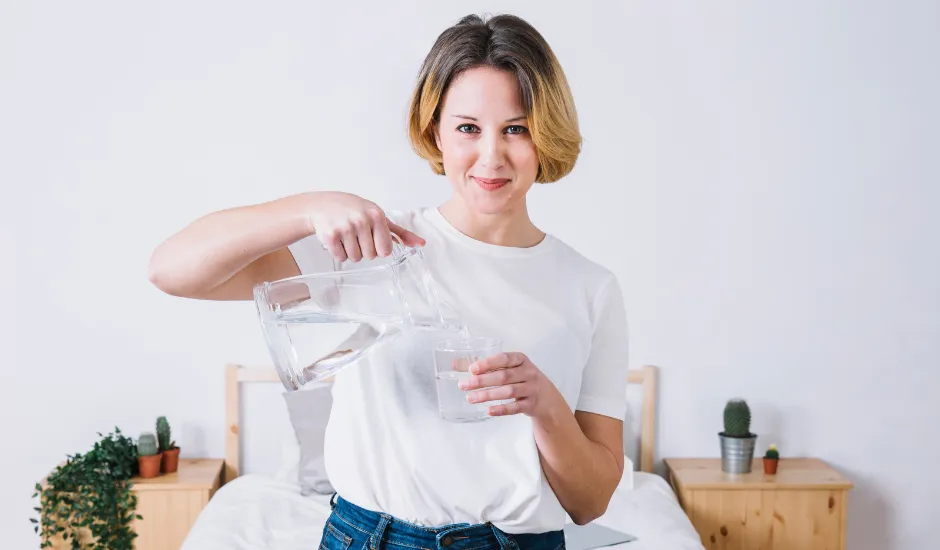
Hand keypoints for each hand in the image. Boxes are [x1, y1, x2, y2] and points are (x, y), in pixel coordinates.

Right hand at [307, 191, 424, 261]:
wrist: (322, 205)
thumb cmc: (353, 210)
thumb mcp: (377, 216)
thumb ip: (400, 232)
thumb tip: (421, 244)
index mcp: (376, 215)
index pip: (385, 250)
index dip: (378, 247)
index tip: (371, 236)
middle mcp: (362, 220)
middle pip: (370, 256)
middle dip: (364, 250)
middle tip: (356, 235)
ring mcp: (345, 228)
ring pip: (355, 258)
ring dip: (351, 252)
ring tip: (346, 236)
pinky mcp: (330, 236)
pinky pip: (341, 257)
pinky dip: (339, 252)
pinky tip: (337, 239)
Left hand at [458, 352, 561, 418]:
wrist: (548, 398)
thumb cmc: (522, 379)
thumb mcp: (508, 369)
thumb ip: (483, 367)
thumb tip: (455, 364)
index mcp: (521, 359)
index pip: (504, 358)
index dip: (488, 363)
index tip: (471, 369)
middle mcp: (528, 372)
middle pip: (504, 376)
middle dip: (482, 381)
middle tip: (463, 385)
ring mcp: (532, 389)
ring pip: (508, 392)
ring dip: (488, 395)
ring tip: (470, 398)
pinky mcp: (532, 404)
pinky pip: (516, 407)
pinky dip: (502, 409)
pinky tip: (489, 411)